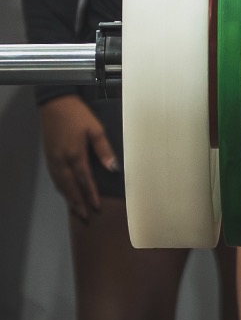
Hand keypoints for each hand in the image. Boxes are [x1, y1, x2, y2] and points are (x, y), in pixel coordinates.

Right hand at [38, 95, 115, 220]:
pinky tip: (64, 191)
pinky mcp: (49, 154)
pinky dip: (60, 187)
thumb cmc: (78, 114)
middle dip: (78, 202)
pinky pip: (54, 176)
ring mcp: (53, 158)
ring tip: (76, 209)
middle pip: (70, 186)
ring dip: (68, 197)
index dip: (90, 194)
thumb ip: (104, 149)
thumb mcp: (95, 129)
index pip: (84, 180)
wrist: (55, 103)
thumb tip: (113, 168)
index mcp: (75, 154)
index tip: (96, 207)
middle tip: (85, 216)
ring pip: (60, 183)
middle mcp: (62, 160)